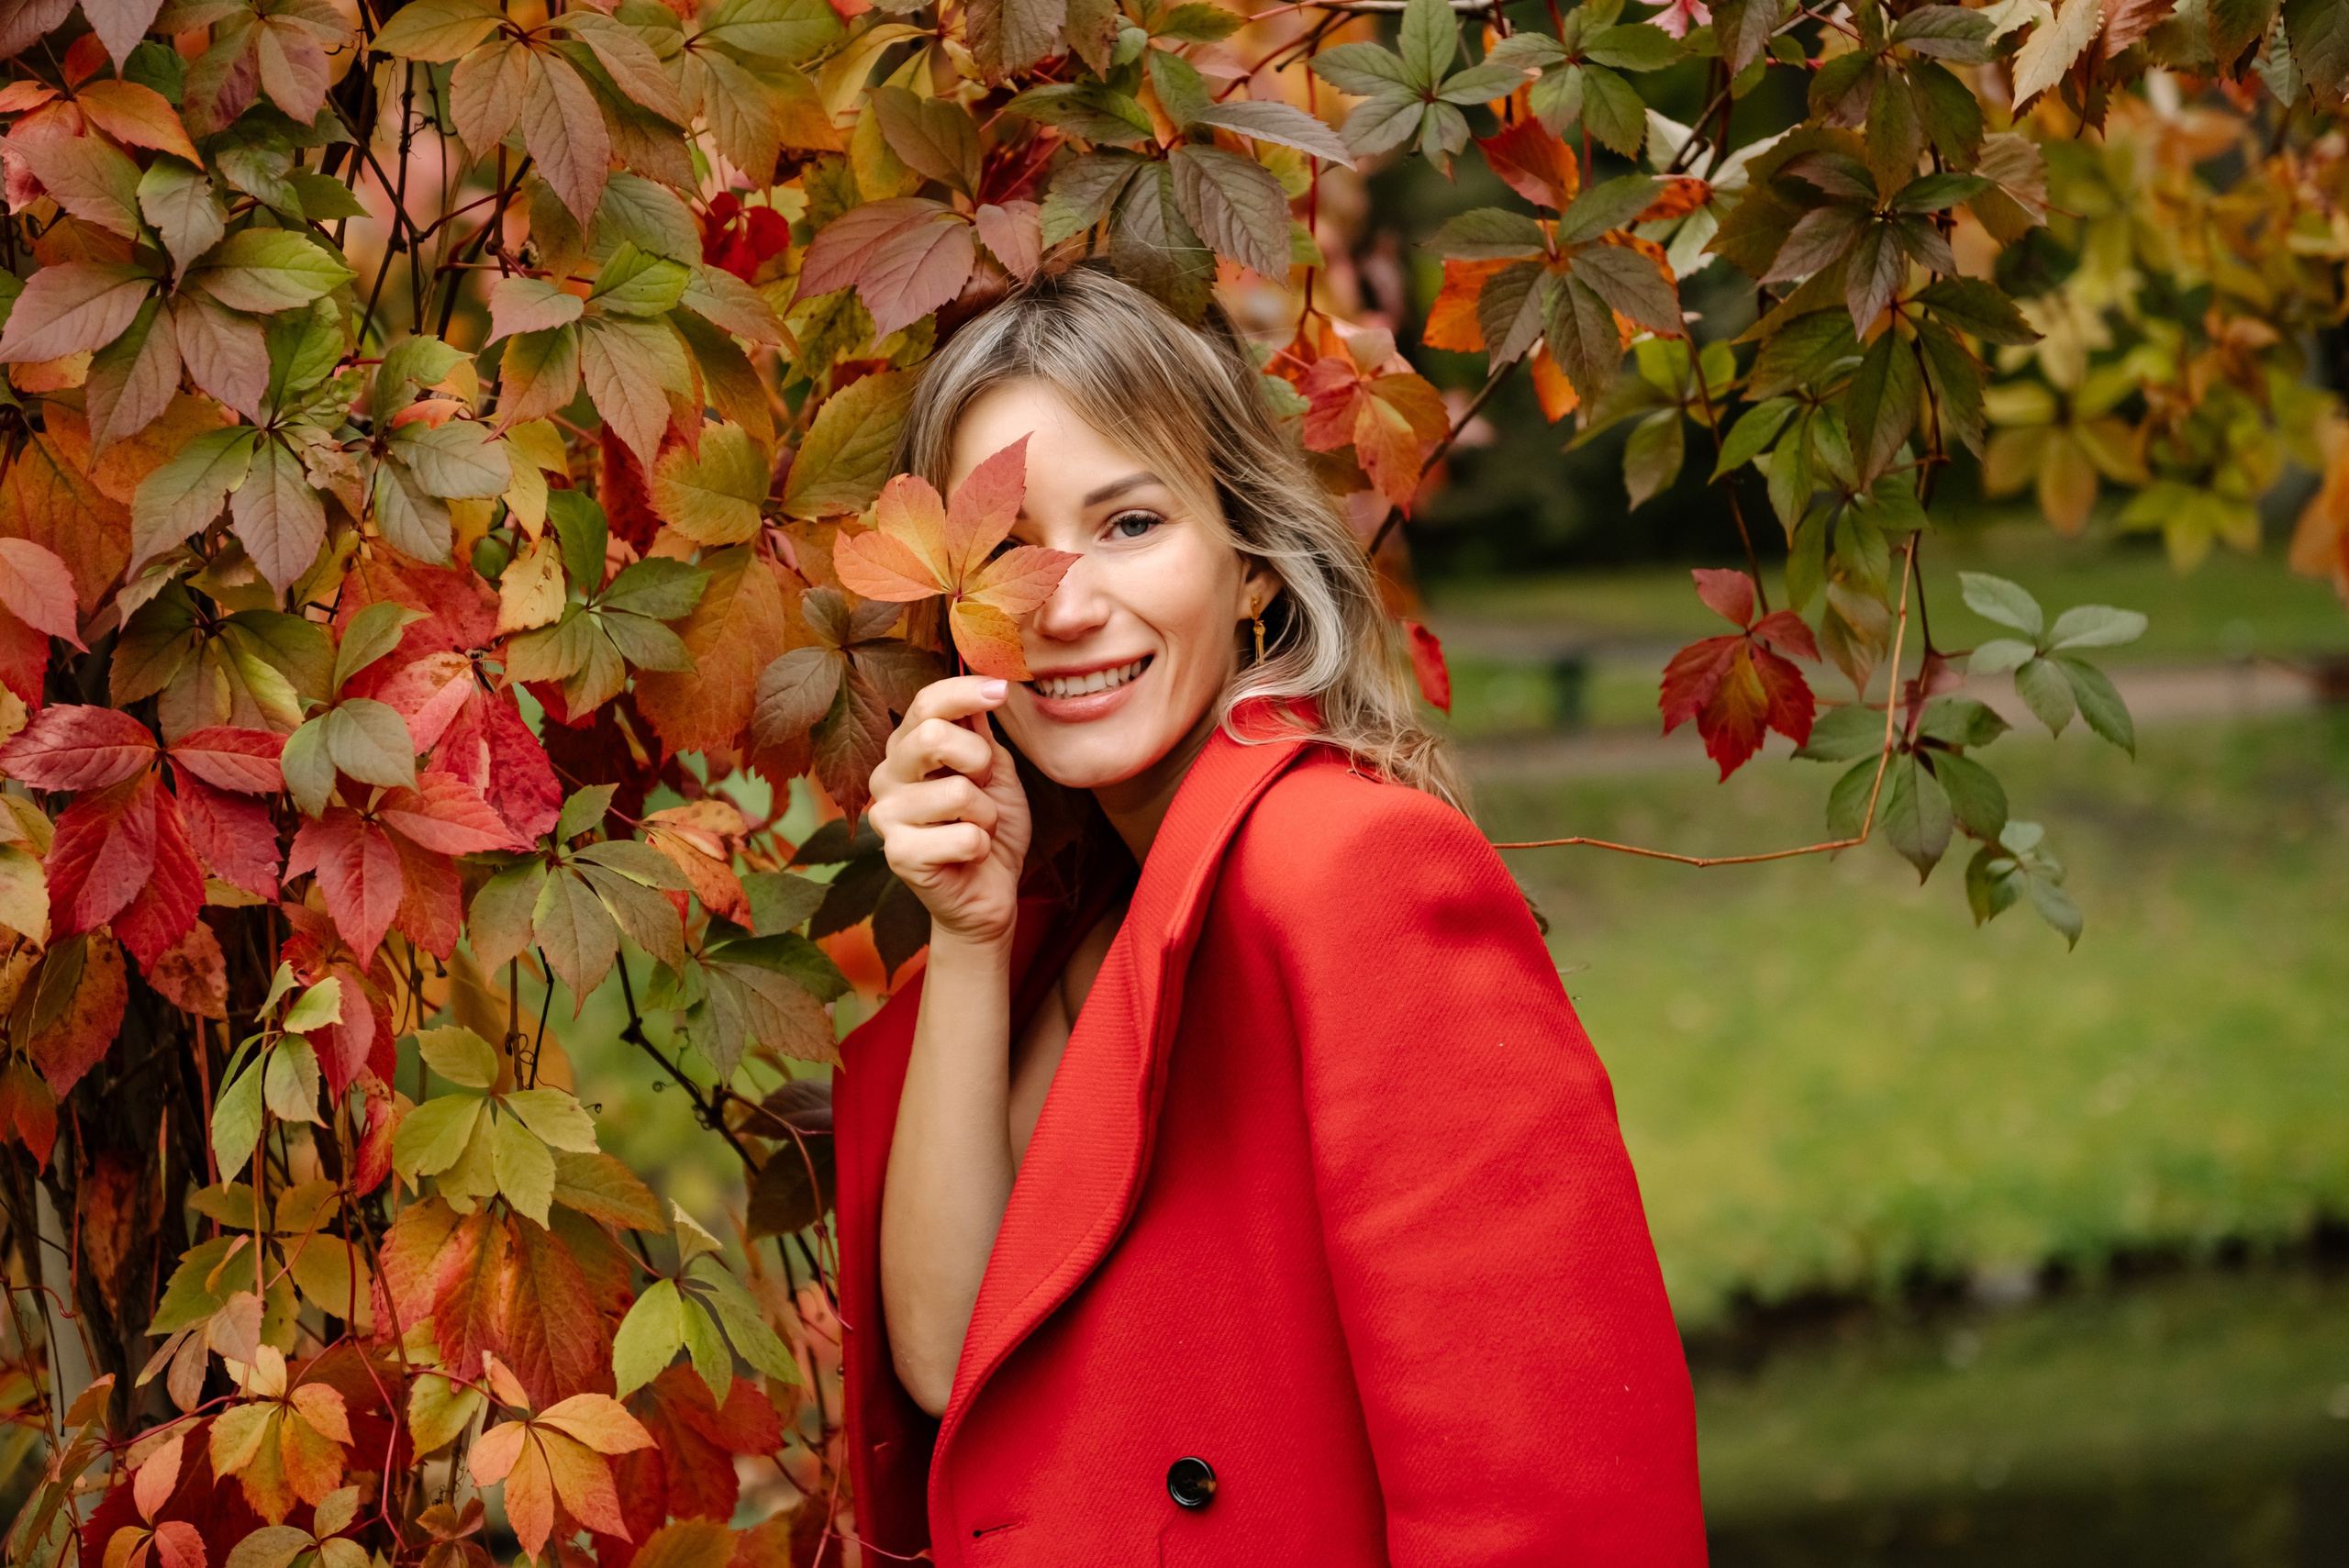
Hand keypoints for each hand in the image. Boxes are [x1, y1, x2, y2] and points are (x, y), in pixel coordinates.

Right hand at [868, 677, 1031, 949]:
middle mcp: (887, 775)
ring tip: (976, 828)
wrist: (988, 890)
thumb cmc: (988, 827)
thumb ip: (981, 733)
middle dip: (979, 761)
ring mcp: (886, 816)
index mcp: (907, 748)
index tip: (1001, 690)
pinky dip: (982, 846)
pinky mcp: (898, 855)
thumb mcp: (995, 771)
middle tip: (984, 785)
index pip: (926, 703)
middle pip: (932, 738)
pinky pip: (965, 837)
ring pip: (958, 792)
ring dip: (986, 814)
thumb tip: (982, 684)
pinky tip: (967, 856)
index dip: (966, 691)